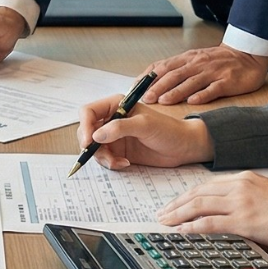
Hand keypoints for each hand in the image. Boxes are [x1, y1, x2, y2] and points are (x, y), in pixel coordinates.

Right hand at [75, 98, 210, 168]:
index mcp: (115, 105)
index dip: (84, 126)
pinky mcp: (119, 151)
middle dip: (91, 146)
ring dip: (102, 157)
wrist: (183, 147)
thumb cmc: (168, 130)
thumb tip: (96, 136)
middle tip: (104, 156)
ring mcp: (114, 136)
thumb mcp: (145, 125)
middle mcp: (111, 119)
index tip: (87, 142)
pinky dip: (110, 163)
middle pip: (87, 131)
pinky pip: (104, 158)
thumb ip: (120, 128)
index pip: (88, 112)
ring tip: (118, 162)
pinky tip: (125, 164)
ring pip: (94, 147)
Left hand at [144, 45, 267, 104]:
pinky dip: (203, 95)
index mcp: (187, 59)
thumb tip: (151, 80)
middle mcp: (197, 64)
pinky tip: (193, 102)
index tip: (135, 89)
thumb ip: (176, 68)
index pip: (163, 67)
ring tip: (163, 101)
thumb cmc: (218, 60)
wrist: (247, 54)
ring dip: (176, 92)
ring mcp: (212, 72)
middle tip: (145, 99)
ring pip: (191, 82)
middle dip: (158, 87)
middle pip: (174, 74)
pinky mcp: (227, 81)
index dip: (148, 78)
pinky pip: (213, 88)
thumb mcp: (194, 59)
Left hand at [158, 171, 267, 254]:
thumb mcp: (267, 194)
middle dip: (177, 204)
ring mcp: (242, 203)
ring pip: (199, 206)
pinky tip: (182, 231)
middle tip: (161, 213)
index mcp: (245, 178)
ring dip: (178, 214)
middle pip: (198, 193)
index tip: (175, 203)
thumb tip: (226, 209)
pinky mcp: (245, 221)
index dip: (187, 195)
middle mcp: (240, 186)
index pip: (207, 185)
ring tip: (165, 222)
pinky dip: (193, 227)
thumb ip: (246, 196)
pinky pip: (210, 223)